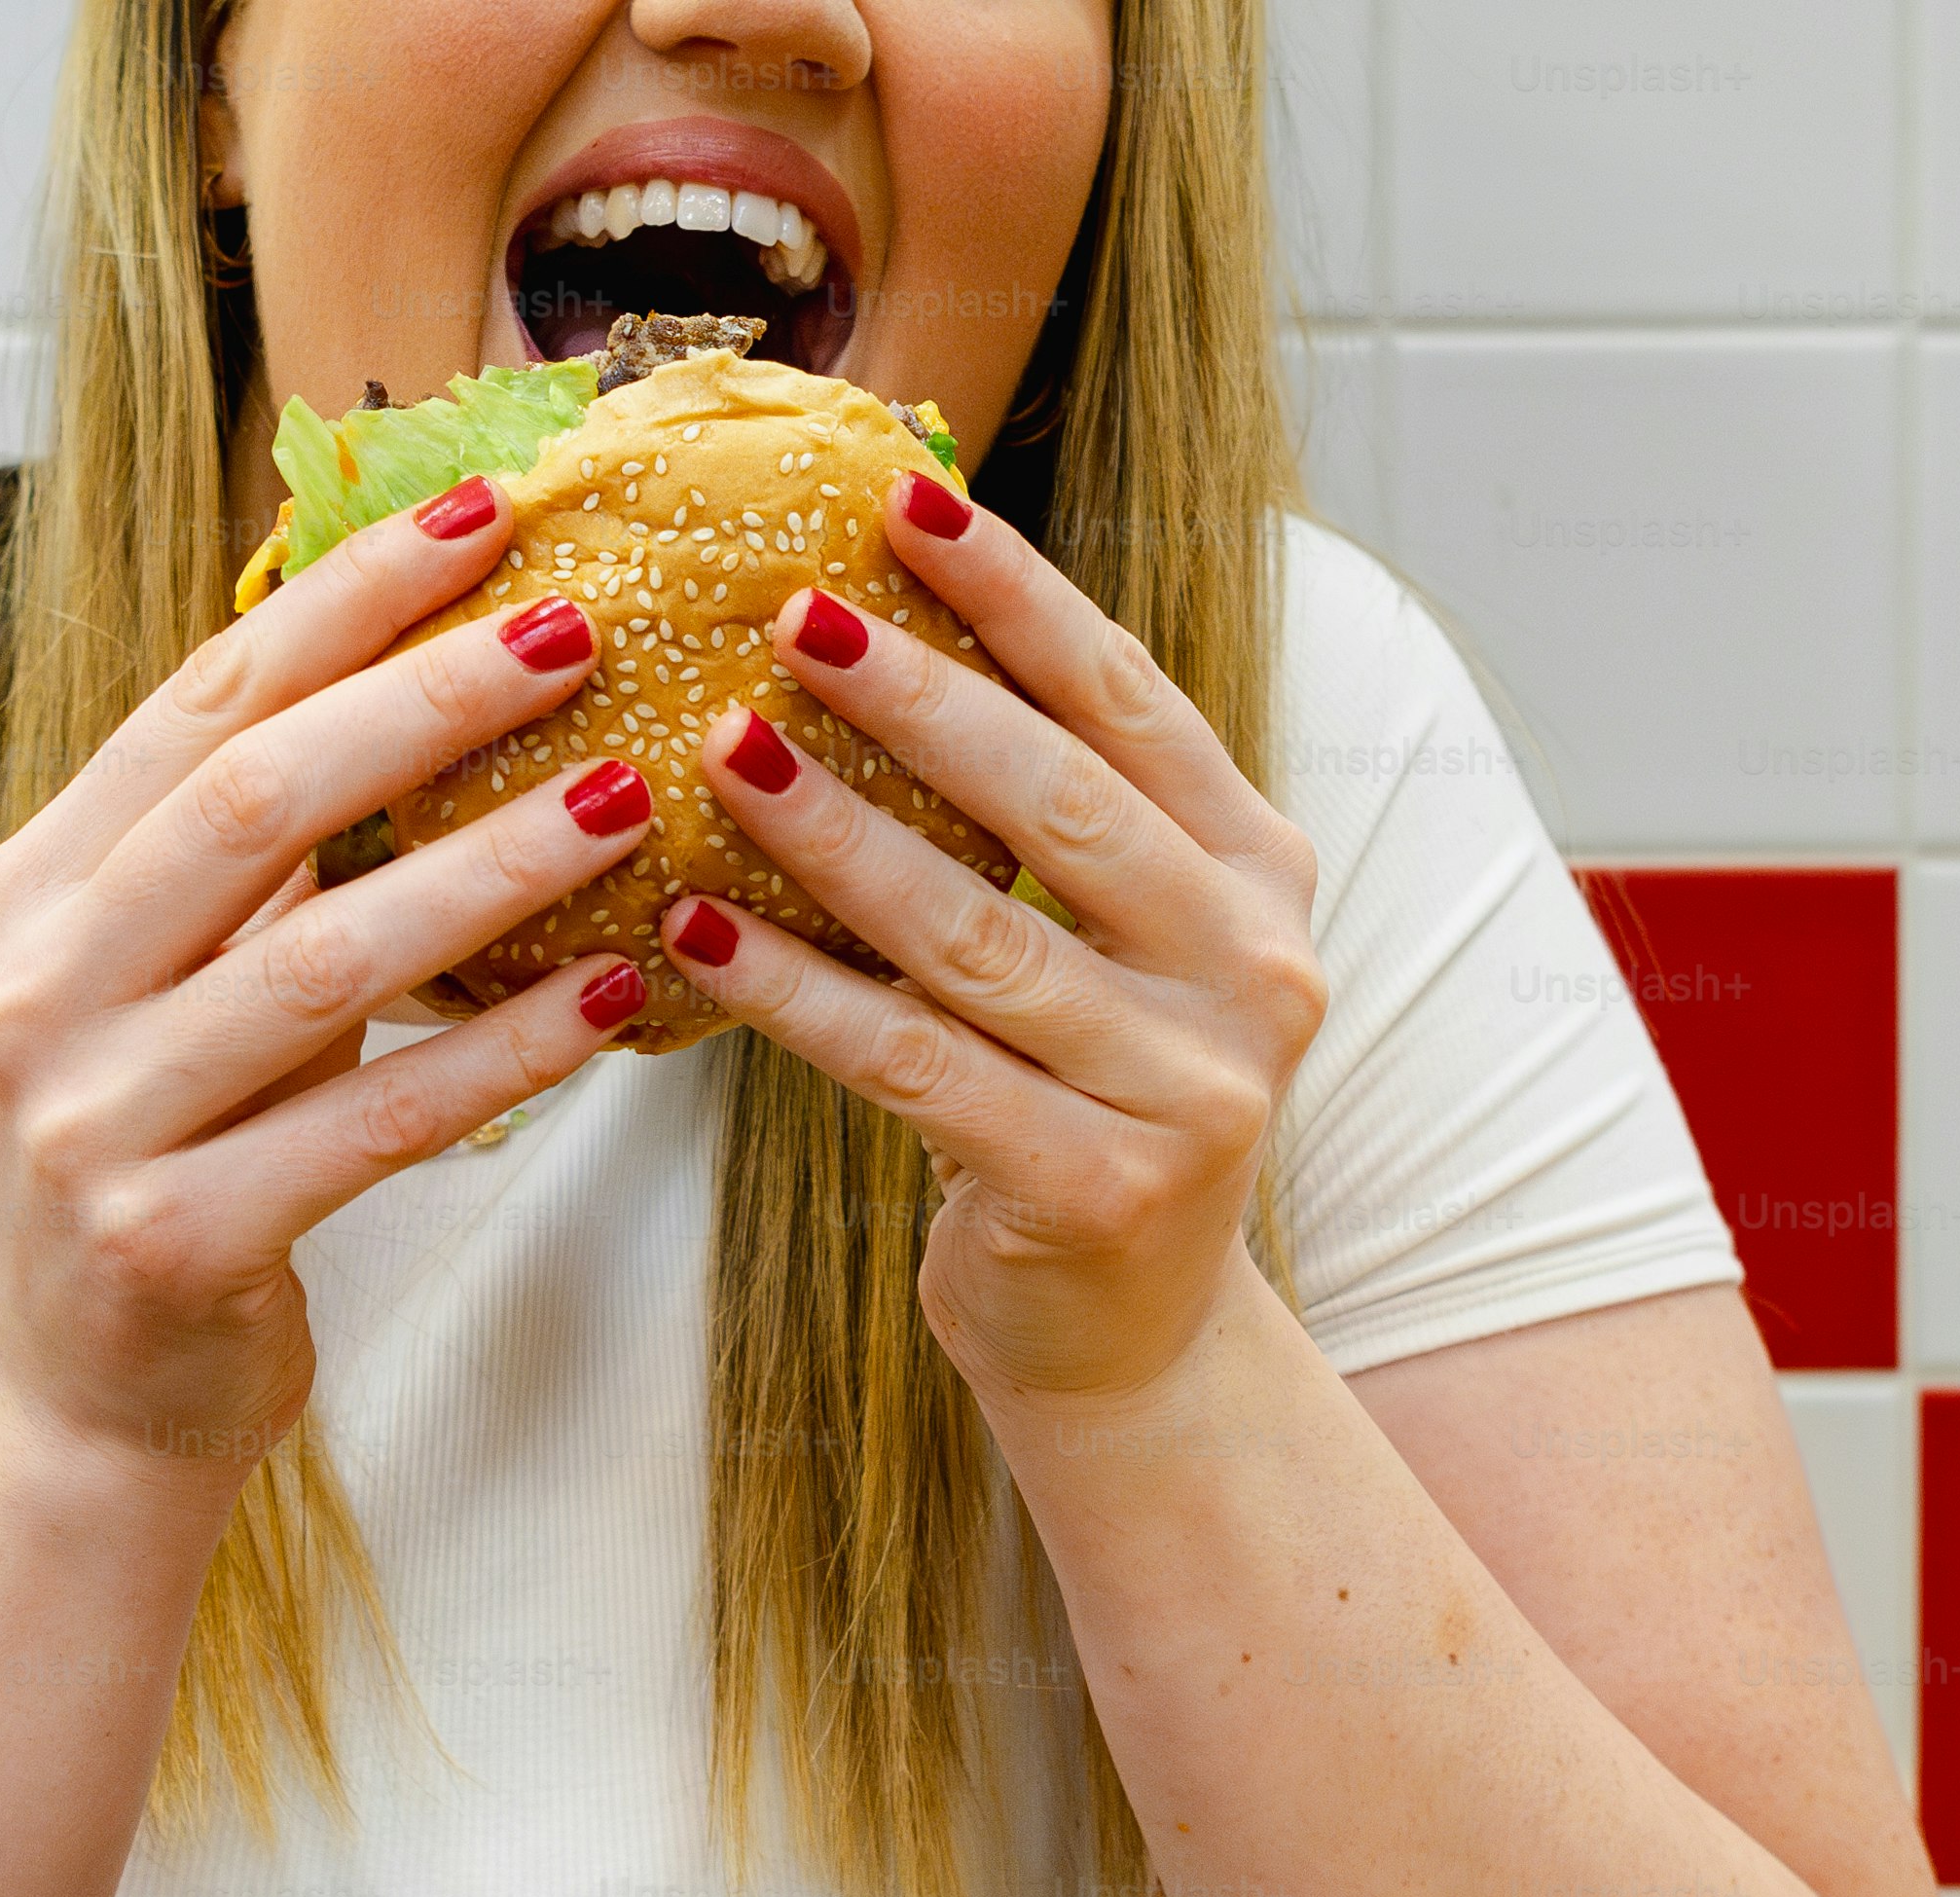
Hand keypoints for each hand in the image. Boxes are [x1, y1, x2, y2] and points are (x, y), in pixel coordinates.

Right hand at [0, 478, 657, 1487]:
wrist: (83, 1400)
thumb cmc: (170, 1152)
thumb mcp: (174, 978)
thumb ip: (255, 851)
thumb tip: (434, 658)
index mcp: (36, 887)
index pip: (205, 702)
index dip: (346, 599)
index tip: (485, 505)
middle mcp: (41, 985)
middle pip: (252, 802)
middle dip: (422, 699)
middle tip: (578, 621)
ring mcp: (92, 1119)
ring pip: (320, 962)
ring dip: (488, 871)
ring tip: (628, 798)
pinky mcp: (173, 1238)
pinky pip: (372, 1122)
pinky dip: (501, 1055)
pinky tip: (617, 995)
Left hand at [655, 473, 1327, 1418]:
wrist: (1130, 1336)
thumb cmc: (1085, 1100)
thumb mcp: (1112, 943)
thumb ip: (1052, 811)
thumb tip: (875, 617)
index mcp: (1260, 874)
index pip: (1131, 701)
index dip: (1015, 594)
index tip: (903, 495)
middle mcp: (1255, 971)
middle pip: (1064, 803)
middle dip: (923, 697)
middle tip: (792, 611)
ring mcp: (1189, 1091)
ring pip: (979, 937)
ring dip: (837, 838)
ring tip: (720, 752)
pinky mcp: (1097, 1190)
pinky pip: (915, 1066)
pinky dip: (798, 993)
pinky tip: (699, 932)